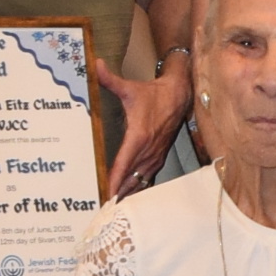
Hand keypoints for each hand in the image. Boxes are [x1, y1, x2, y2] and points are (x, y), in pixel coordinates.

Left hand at [95, 56, 189, 196]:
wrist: (180, 96)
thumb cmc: (154, 94)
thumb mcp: (130, 88)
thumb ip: (110, 79)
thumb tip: (95, 65)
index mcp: (138, 137)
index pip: (122, 164)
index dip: (114, 180)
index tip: (106, 194)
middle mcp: (147, 150)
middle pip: (130, 179)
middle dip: (118, 194)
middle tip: (104, 209)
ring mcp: (154, 155)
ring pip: (139, 180)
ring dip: (128, 193)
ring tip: (114, 208)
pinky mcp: (158, 156)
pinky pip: (147, 177)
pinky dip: (138, 187)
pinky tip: (129, 196)